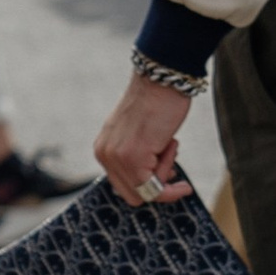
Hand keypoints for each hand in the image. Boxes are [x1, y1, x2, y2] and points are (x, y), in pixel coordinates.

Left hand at [93, 69, 195, 206]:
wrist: (161, 78)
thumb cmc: (157, 103)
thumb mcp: (140, 135)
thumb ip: (138, 156)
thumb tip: (154, 184)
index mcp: (103, 149)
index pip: (123, 186)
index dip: (148, 184)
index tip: (167, 173)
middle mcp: (104, 155)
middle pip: (132, 195)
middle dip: (156, 184)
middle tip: (171, 163)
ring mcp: (116, 158)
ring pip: (145, 193)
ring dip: (165, 173)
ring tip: (168, 143)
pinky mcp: (132, 158)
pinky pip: (154, 187)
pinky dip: (169, 175)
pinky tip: (172, 144)